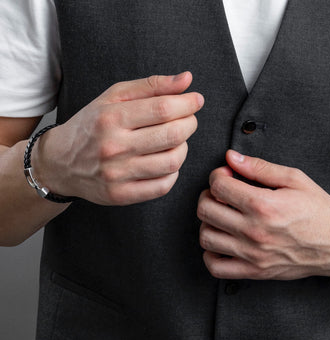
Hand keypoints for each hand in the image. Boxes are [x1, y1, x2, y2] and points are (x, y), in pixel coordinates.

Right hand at [33, 72, 203, 204]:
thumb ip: (151, 86)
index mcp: (111, 117)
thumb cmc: (91, 125)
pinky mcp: (121, 195)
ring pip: (172, 162)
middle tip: (188, 120)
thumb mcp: (113, 97)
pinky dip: (173, 173)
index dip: (188, 104)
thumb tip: (187, 80)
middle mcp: (113, 147)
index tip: (196, 100)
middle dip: (190, 124)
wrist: (60, 162)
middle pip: (173, 135)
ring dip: (183, 148)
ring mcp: (117, 174)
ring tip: (175, 141)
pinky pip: (163, 186)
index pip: (163, 109)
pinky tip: (166, 162)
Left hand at [197, 150, 329, 279]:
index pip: (218, 186)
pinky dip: (210, 254)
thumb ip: (260, 167)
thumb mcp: (295, 180)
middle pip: (206, 210)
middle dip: (208, 195)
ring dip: (208, 222)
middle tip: (222, 194)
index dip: (217, 176)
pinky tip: (222, 241)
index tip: (227, 176)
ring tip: (222, 216)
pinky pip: (216, 267)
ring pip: (206, 237)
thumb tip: (231, 157)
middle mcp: (254, 231)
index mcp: (264, 205)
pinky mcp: (254, 271)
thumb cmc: (319, 210)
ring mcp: (252, 254)